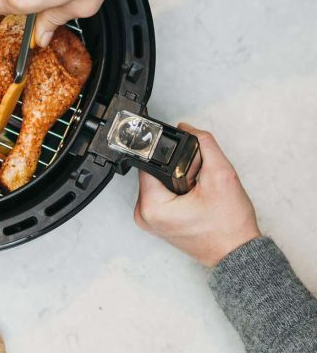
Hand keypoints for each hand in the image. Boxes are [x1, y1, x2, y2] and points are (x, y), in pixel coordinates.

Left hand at [134, 123, 260, 266]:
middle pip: (154, 172)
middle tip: (198, 182)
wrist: (237, 253)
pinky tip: (193, 198)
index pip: (150, 163)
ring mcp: (149, 220)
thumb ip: (204, 145)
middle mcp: (144, 215)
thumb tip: (188, 129)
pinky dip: (176, 191)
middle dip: (177, 170)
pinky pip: (161, 195)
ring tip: (197, 191)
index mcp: (152, 206)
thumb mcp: (222, 175)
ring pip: (158, 182)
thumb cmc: (230, 227)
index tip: (189, 163)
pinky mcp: (156, 221)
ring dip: (177, 180)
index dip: (171, 156)